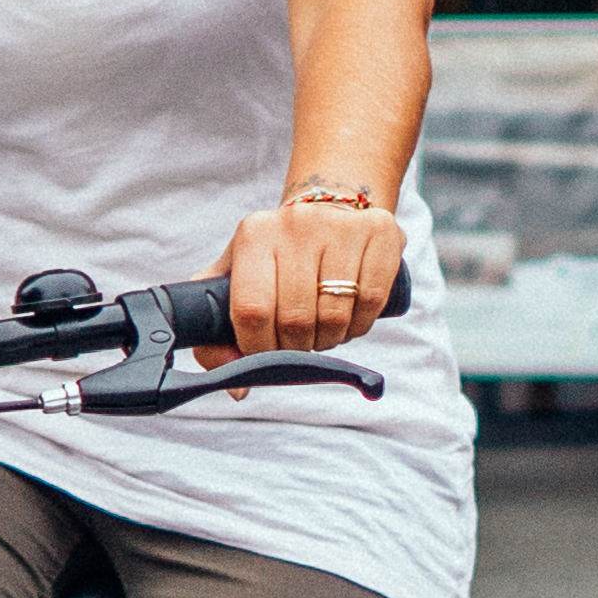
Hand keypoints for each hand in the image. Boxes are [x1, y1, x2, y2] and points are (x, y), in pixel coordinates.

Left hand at [222, 197, 407, 356]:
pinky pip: (371, 301)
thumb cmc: (277, 257)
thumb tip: (238, 388)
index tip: (264, 354)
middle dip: (296, 349)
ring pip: (335, 315)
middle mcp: (296, 223)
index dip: (258, 348)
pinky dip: (360, 326)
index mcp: (254, 234)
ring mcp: (340, 225)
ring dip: (329, 341)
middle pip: (295, 319)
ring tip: (322, 332)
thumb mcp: (236, 280)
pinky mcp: (380, 230)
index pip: (252, 310)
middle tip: (297, 345)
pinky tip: (350, 321)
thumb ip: (217, 332)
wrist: (328, 209)